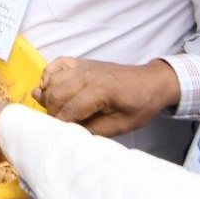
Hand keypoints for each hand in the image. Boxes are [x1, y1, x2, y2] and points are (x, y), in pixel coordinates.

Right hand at [35, 58, 180, 137]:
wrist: (151, 83)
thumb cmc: (139, 106)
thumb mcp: (120, 126)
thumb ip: (93, 130)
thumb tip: (68, 133)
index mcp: (100, 90)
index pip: (69, 110)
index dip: (61, 126)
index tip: (61, 136)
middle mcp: (88, 74)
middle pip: (55, 95)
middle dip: (52, 114)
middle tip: (60, 126)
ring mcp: (83, 65)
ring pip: (52, 81)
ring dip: (49, 98)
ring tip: (58, 111)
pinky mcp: (82, 62)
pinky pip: (56, 64)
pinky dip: (48, 76)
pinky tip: (50, 88)